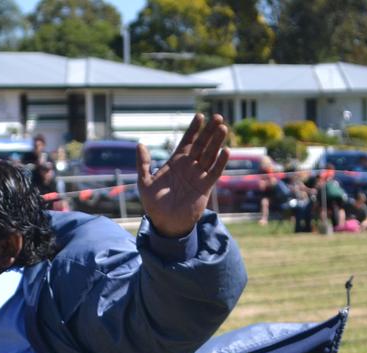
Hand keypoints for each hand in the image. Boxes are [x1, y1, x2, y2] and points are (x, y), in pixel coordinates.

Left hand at [137, 113, 229, 237]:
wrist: (165, 223)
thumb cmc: (154, 204)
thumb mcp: (144, 182)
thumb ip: (143, 163)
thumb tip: (140, 144)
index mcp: (176, 162)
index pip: (187, 141)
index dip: (194, 129)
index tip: (200, 116)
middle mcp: (189, 166)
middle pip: (202, 145)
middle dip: (209, 131)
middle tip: (218, 117)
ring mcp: (198, 176)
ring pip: (210, 155)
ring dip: (217, 142)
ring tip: (223, 128)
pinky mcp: (205, 187)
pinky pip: (215, 172)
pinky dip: (220, 162)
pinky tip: (226, 151)